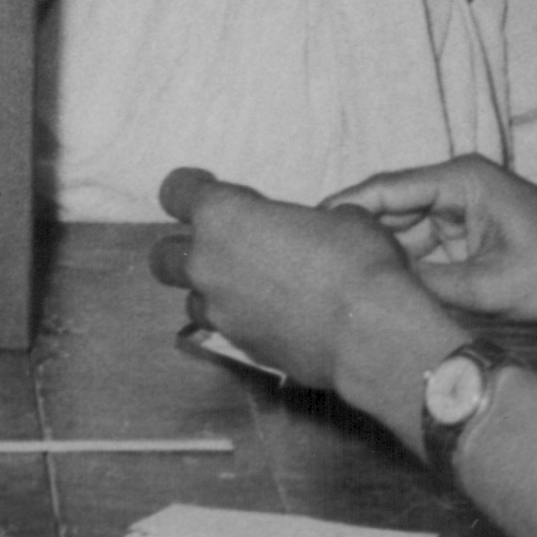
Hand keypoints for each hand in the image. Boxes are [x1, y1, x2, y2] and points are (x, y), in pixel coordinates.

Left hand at [146, 165, 455, 415]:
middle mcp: (208, 264)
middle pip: (164, 256)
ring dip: (215, 292)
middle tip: (221, 247)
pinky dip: (245, 322)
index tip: (209, 187)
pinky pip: (228, 330)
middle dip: (185, 250)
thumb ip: (301, 222)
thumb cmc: (358, 260)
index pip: (176, 191)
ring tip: (253, 289)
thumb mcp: (338, 218)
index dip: (191, 187)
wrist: (372, 333)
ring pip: (194, 301)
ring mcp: (220, 313)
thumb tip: (312, 231)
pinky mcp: (241, 349)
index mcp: (223, 216)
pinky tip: (278, 319)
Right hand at [328, 155, 536, 319]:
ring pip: (404, 232)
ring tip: (336, 282)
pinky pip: (425, 247)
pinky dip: (406, 267)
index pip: (386, 189)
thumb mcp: (491, 287)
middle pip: (389, 209)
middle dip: (355, 237)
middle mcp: (455, 186)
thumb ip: (430, 285)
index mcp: (460, 181)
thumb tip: (376, 291)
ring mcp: (462, 208)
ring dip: (380, 257)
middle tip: (312, 266)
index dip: (343, 208)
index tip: (305, 229)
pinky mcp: (469, 232)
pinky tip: (379, 290)